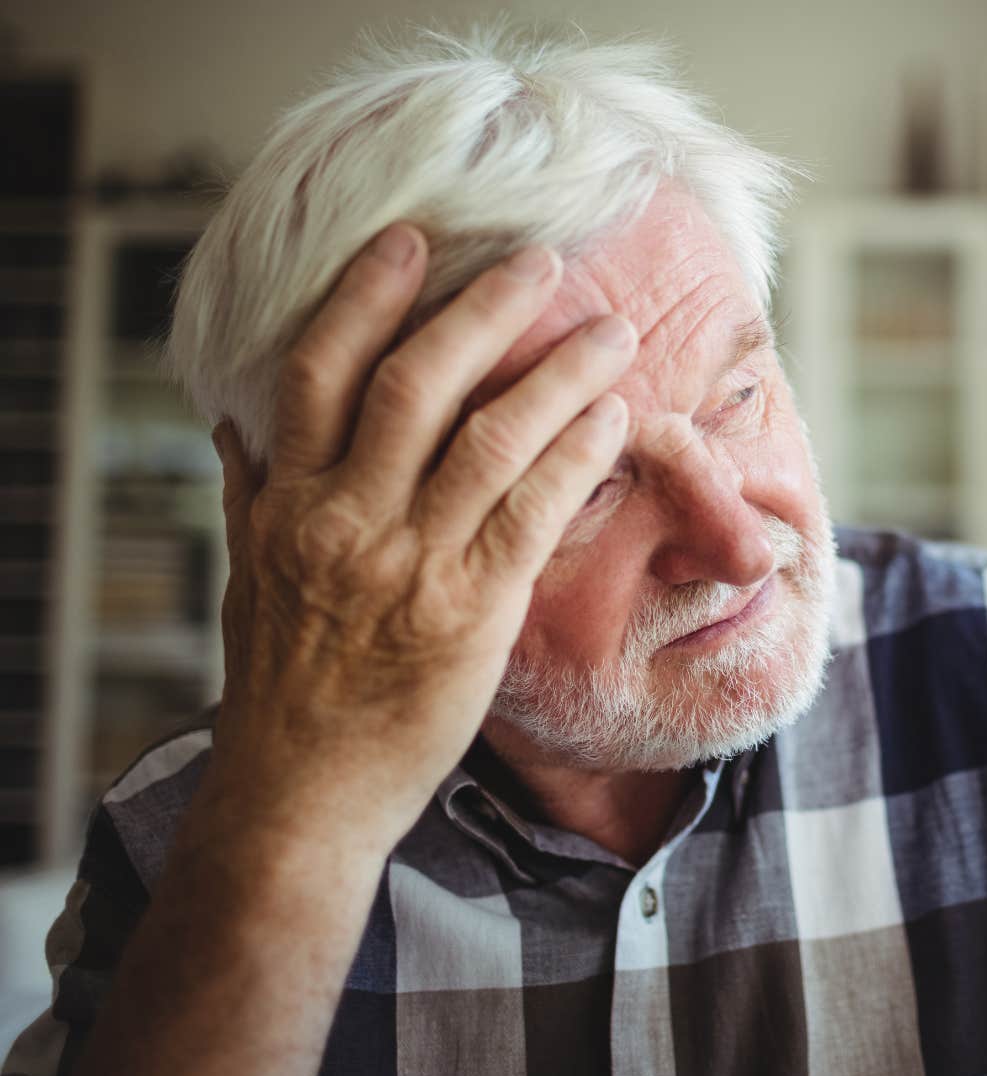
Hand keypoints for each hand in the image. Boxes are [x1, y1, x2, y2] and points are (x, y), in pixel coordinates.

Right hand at [206, 224, 632, 852]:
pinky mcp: (471, 612)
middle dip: (482, 313)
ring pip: (489, 440)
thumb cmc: (284, 681)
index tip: (410, 241)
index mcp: (289, 502)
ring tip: (608, 334)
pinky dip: (575, 458)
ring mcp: (411, 565)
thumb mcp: (250, 574)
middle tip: (538, 263)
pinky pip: (532, 514)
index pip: (319, 372)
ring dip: (557, 375)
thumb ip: (254, 490)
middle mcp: (346, 522)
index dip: (365, 297)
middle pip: (416, 386)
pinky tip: (611, 422)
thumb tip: (242, 418)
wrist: (307, 790)